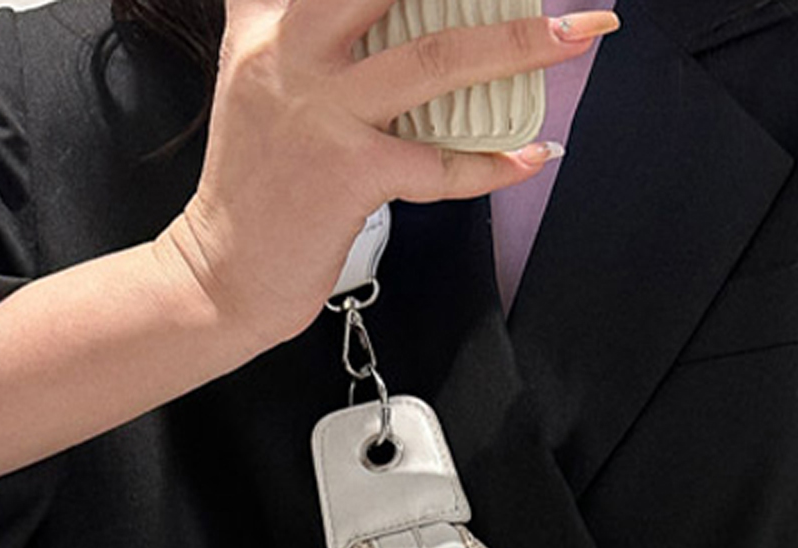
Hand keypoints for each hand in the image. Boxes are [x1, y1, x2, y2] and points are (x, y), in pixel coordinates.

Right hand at [153, 0, 619, 349]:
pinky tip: (533, 154)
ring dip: (517, 46)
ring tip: (574, 37)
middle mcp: (291, 53)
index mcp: (267, 22)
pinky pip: (440, 164)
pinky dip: (494, 163)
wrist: (223, 272)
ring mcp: (323, 112)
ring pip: (436, 59)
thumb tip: (359, 10)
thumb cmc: (256, 185)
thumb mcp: (255, 78)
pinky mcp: (350, 173)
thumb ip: (285, 23)